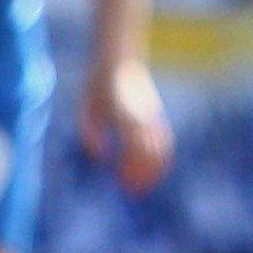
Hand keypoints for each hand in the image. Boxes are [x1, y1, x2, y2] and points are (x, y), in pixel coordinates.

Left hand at [81, 54, 174, 194]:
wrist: (121, 59)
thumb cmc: (98, 84)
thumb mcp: (87, 107)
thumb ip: (90, 133)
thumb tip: (100, 157)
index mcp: (124, 113)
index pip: (133, 146)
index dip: (130, 168)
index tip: (122, 183)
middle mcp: (142, 115)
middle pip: (150, 151)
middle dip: (144, 175)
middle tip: (132, 193)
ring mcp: (152, 115)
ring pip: (162, 147)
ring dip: (155, 169)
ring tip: (144, 186)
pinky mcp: (156, 115)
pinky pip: (165, 140)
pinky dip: (162, 158)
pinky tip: (153, 170)